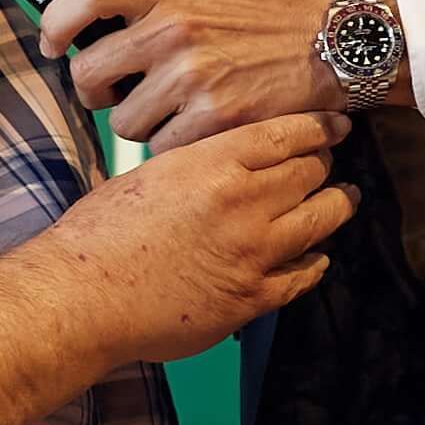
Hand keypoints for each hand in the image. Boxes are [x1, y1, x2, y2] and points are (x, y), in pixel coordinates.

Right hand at [42, 110, 359, 366]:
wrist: (82, 296)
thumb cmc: (98, 234)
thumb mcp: (149, 174)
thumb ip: (196, 165)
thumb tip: (221, 162)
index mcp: (213, 163)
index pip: (288, 134)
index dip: (318, 128)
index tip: (333, 126)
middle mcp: (243, 203)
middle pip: (311, 172)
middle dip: (324, 164)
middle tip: (328, 163)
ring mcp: (254, 253)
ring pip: (321, 220)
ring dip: (336, 206)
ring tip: (342, 200)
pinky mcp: (252, 298)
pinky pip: (304, 275)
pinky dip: (315, 262)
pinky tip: (316, 257)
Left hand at [45, 0, 389, 150]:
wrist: (333, 43)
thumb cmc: (266, 22)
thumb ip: (154, 9)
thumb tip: (97, 34)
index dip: (55, 24)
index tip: (52, 45)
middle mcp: (173, 31)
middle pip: (89, 73)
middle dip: (96, 94)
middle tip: (116, 96)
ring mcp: (192, 76)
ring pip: (125, 123)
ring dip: (143, 127)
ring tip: (177, 113)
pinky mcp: (215, 117)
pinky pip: (164, 148)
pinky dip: (176, 149)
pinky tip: (201, 131)